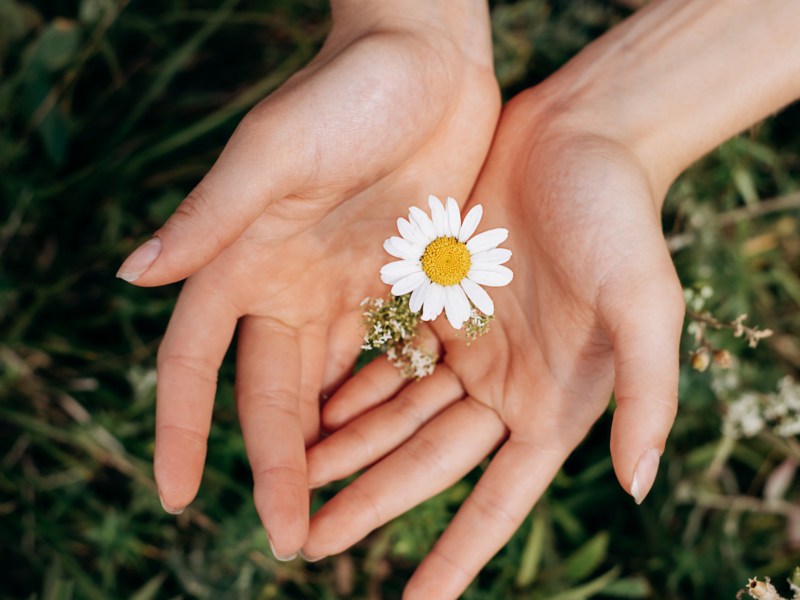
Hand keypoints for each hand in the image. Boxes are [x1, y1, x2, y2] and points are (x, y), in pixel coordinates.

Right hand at [117, 1, 499, 558]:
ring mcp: (353, 288)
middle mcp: (294, 285)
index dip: (182, 427)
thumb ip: (211, 216)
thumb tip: (130, 275)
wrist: (428, 60)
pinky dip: (390, 406)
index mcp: (248, 260)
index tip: (178, 495)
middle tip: (290, 540)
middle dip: (277, 467)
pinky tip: (398, 454)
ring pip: (334, 390)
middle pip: (275, 395)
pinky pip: (393, 359)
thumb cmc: (346, 91)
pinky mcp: (408, 282)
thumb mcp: (276, 152)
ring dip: (333, 452)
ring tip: (339, 517)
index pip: (198, 363)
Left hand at [301, 89, 684, 596]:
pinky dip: (350, 388)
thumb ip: (646, 394)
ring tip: (296, 491)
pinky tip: (310, 412)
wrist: (580, 135)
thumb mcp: (643, 304)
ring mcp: (465, 343)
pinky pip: (384, 356)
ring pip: (395, 414)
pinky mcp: (435, 300)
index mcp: (551, 401)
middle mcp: (503, 383)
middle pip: (427, 463)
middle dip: (372, 505)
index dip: (458, 554)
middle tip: (312, 546)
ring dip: (348, 451)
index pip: (499, 499)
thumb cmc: (620, 217)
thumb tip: (639, 486)